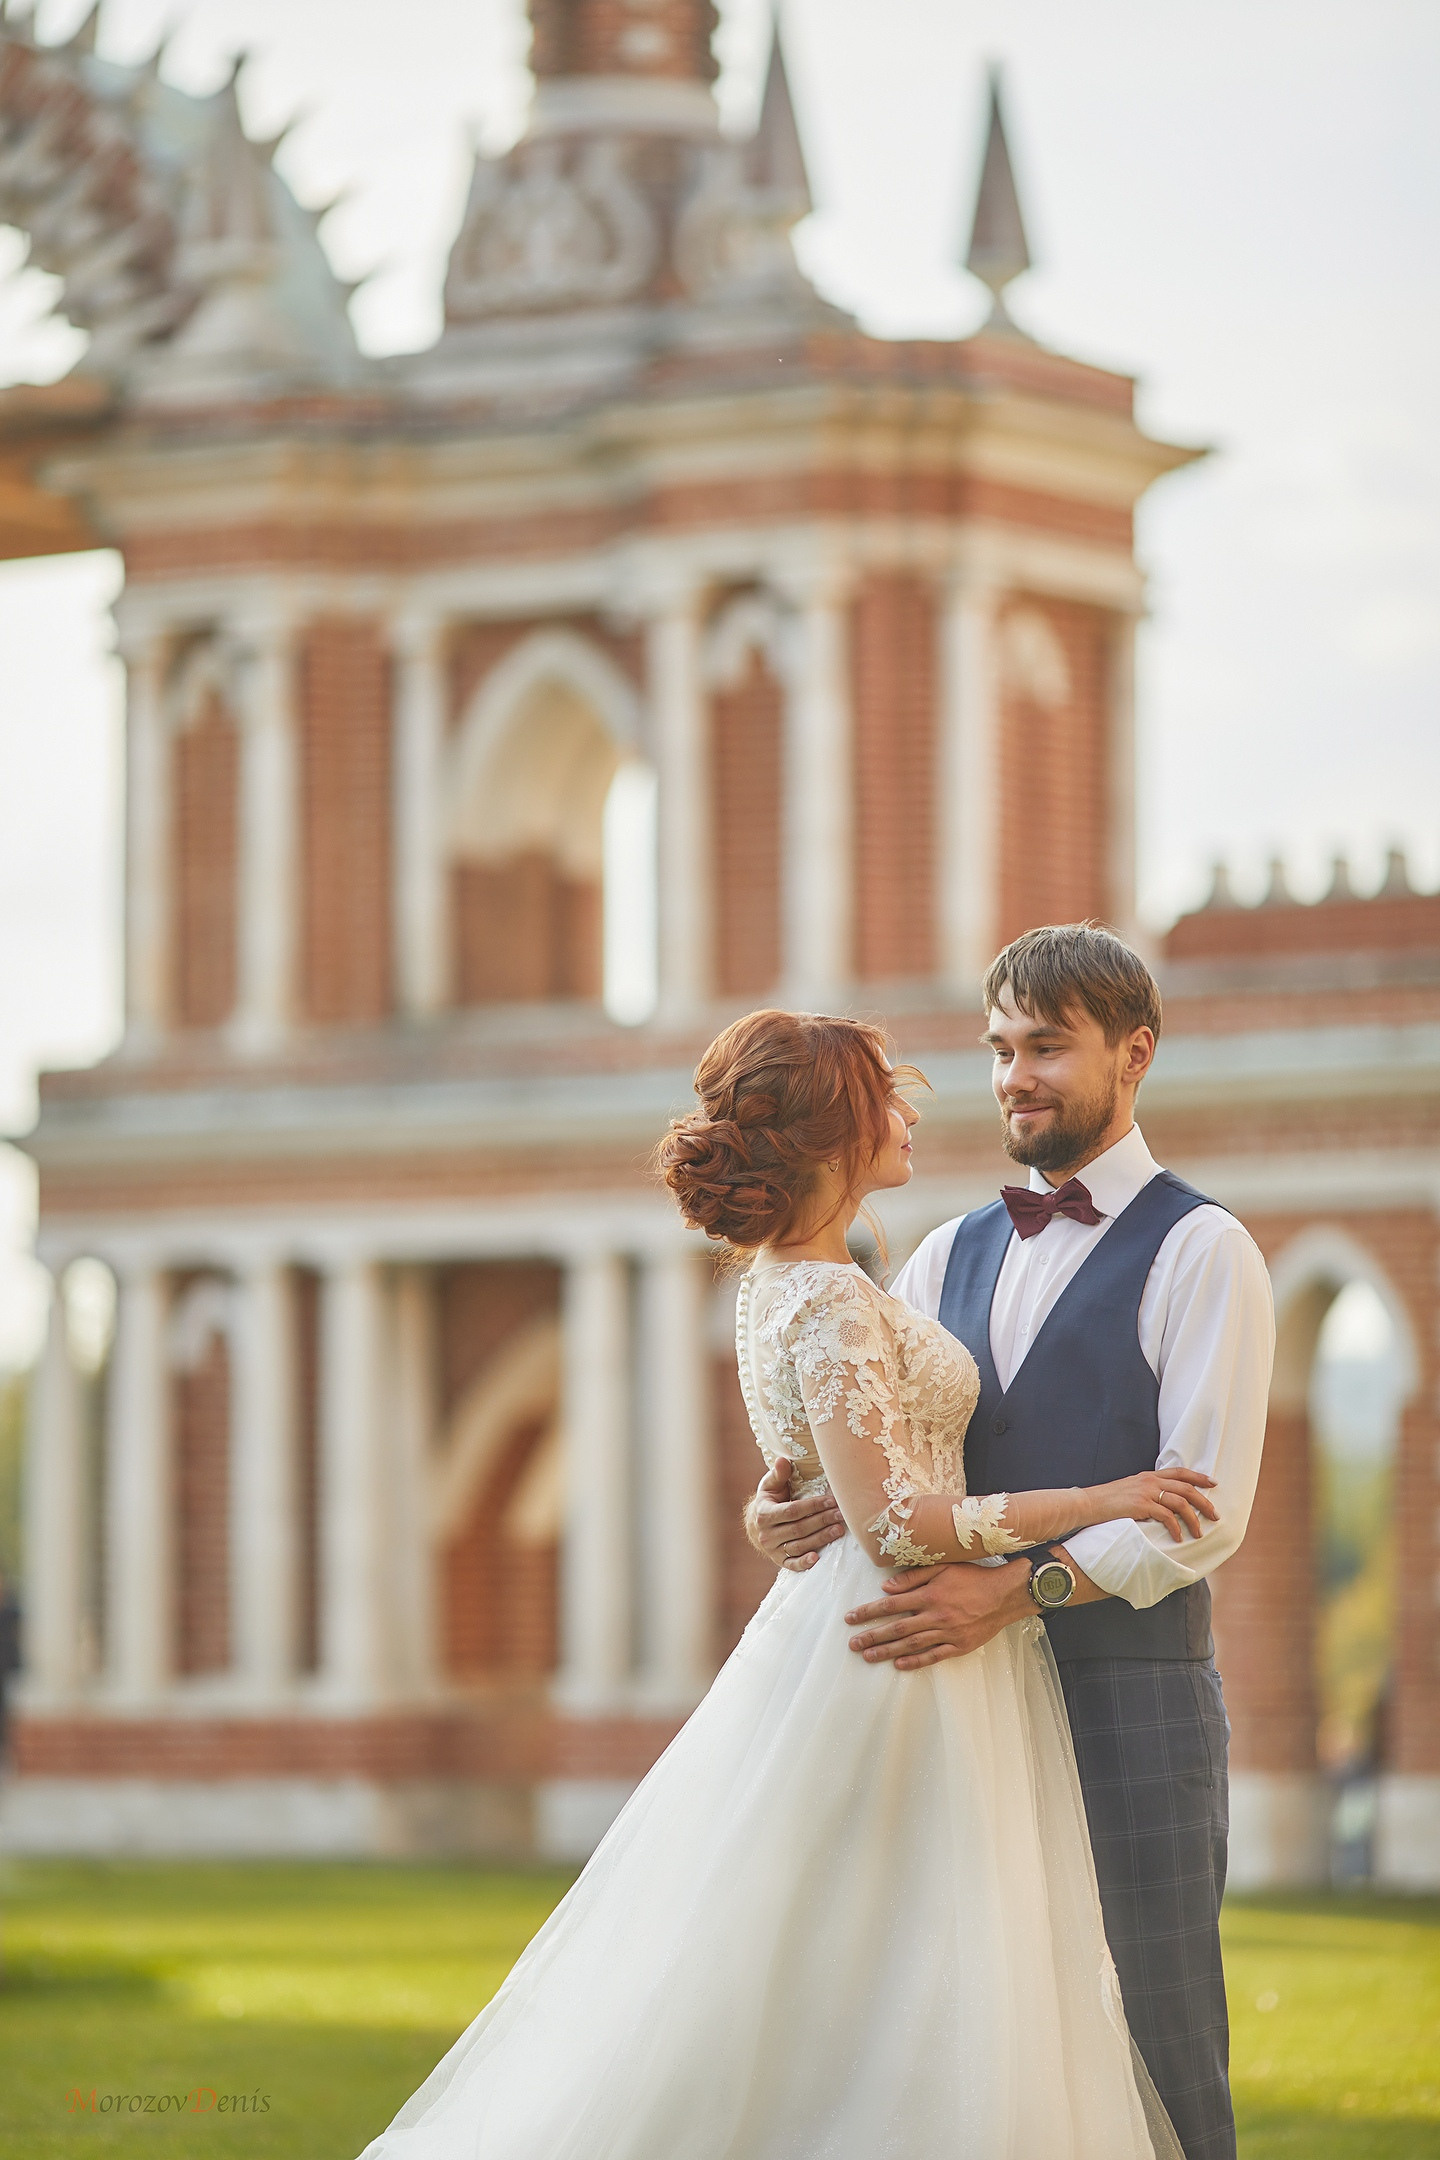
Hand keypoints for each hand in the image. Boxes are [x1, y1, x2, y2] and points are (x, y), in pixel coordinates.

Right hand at [748, 1457, 844, 1571]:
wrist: (755, 1525)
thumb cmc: (769, 1500)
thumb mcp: (770, 1486)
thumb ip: (778, 1474)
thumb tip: (783, 1460)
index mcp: (764, 1513)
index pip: (792, 1511)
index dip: (813, 1506)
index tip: (831, 1500)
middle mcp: (767, 1534)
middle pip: (799, 1528)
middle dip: (822, 1521)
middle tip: (841, 1514)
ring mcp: (772, 1550)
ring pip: (799, 1545)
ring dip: (820, 1539)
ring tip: (839, 1530)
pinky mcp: (779, 1561)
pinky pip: (792, 1564)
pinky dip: (804, 1563)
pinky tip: (817, 1558)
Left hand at [844, 1560, 1031, 1670]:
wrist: (1005, 1595)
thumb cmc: (973, 1577)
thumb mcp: (943, 1567)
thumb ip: (914, 1577)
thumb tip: (886, 1587)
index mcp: (928, 1595)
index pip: (891, 1605)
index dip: (868, 1612)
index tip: (851, 1618)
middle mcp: (935, 1615)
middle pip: (896, 1628)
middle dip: (872, 1636)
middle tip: (852, 1644)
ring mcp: (947, 1632)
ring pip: (911, 1644)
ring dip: (888, 1651)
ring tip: (868, 1657)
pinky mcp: (959, 1645)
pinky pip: (934, 1656)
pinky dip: (916, 1662)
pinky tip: (900, 1665)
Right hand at [1088, 1466, 1217, 1542]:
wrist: (1087, 1504)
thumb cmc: (1108, 1501)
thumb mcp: (1130, 1490)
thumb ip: (1147, 1492)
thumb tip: (1162, 1504)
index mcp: (1149, 1476)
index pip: (1180, 1471)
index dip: (1199, 1476)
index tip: (1214, 1483)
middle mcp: (1150, 1481)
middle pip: (1186, 1487)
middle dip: (1204, 1502)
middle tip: (1215, 1516)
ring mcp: (1146, 1492)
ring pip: (1181, 1502)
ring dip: (1193, 1519)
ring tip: (1199, 1533)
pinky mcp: (1141, 1506)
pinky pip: (1167, 1517)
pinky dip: (1176, 1528)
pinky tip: (1179, 1538)